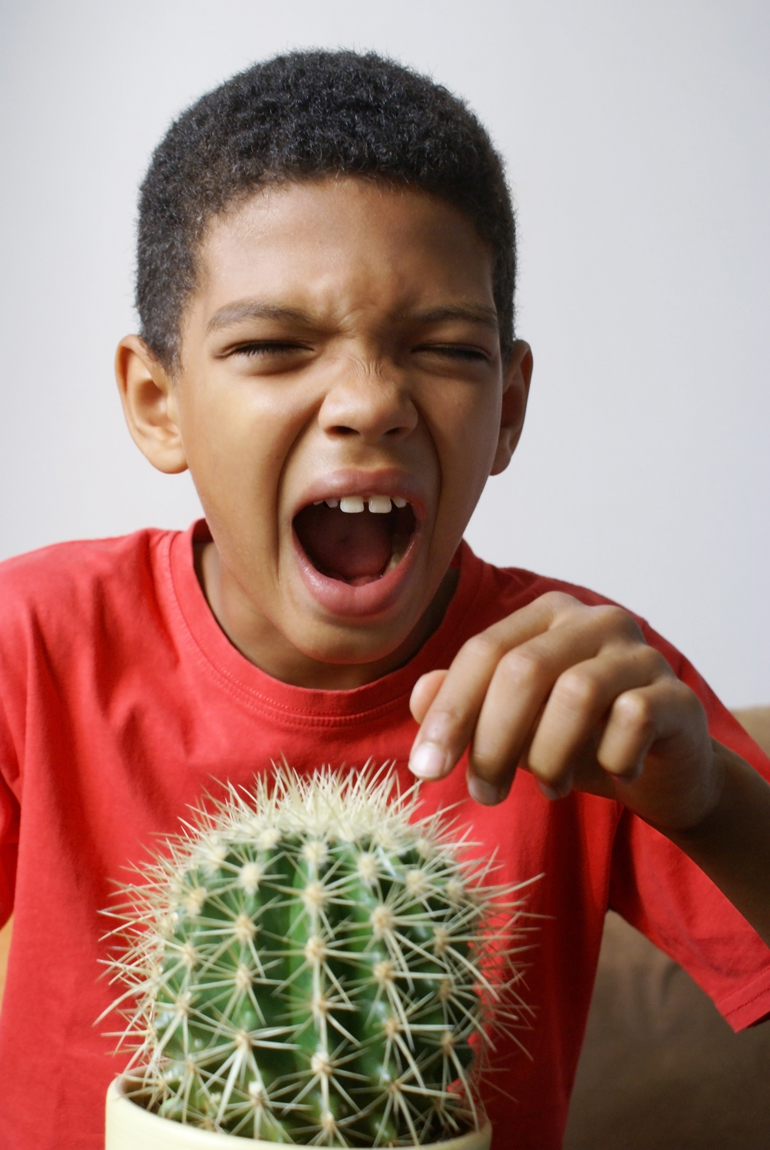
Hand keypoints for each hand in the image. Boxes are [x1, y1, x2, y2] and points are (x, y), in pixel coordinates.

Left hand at [409, 591, 719, 831]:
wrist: (663, 771)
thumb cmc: (577, 740)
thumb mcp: (513, 725)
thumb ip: (465, 704)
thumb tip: (422, 697)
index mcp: (546, 616)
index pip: (484, 651)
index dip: (450, 711)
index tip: (425, 770)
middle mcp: (594, 621)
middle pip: (524, 669)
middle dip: (493, 740)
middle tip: (484, 793)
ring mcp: (640, 653)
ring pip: (577, 693)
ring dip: (549, 755)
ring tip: (548, 787)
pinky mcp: (677, 694)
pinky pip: (634, 719)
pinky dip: (611, 757)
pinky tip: (611, 773)